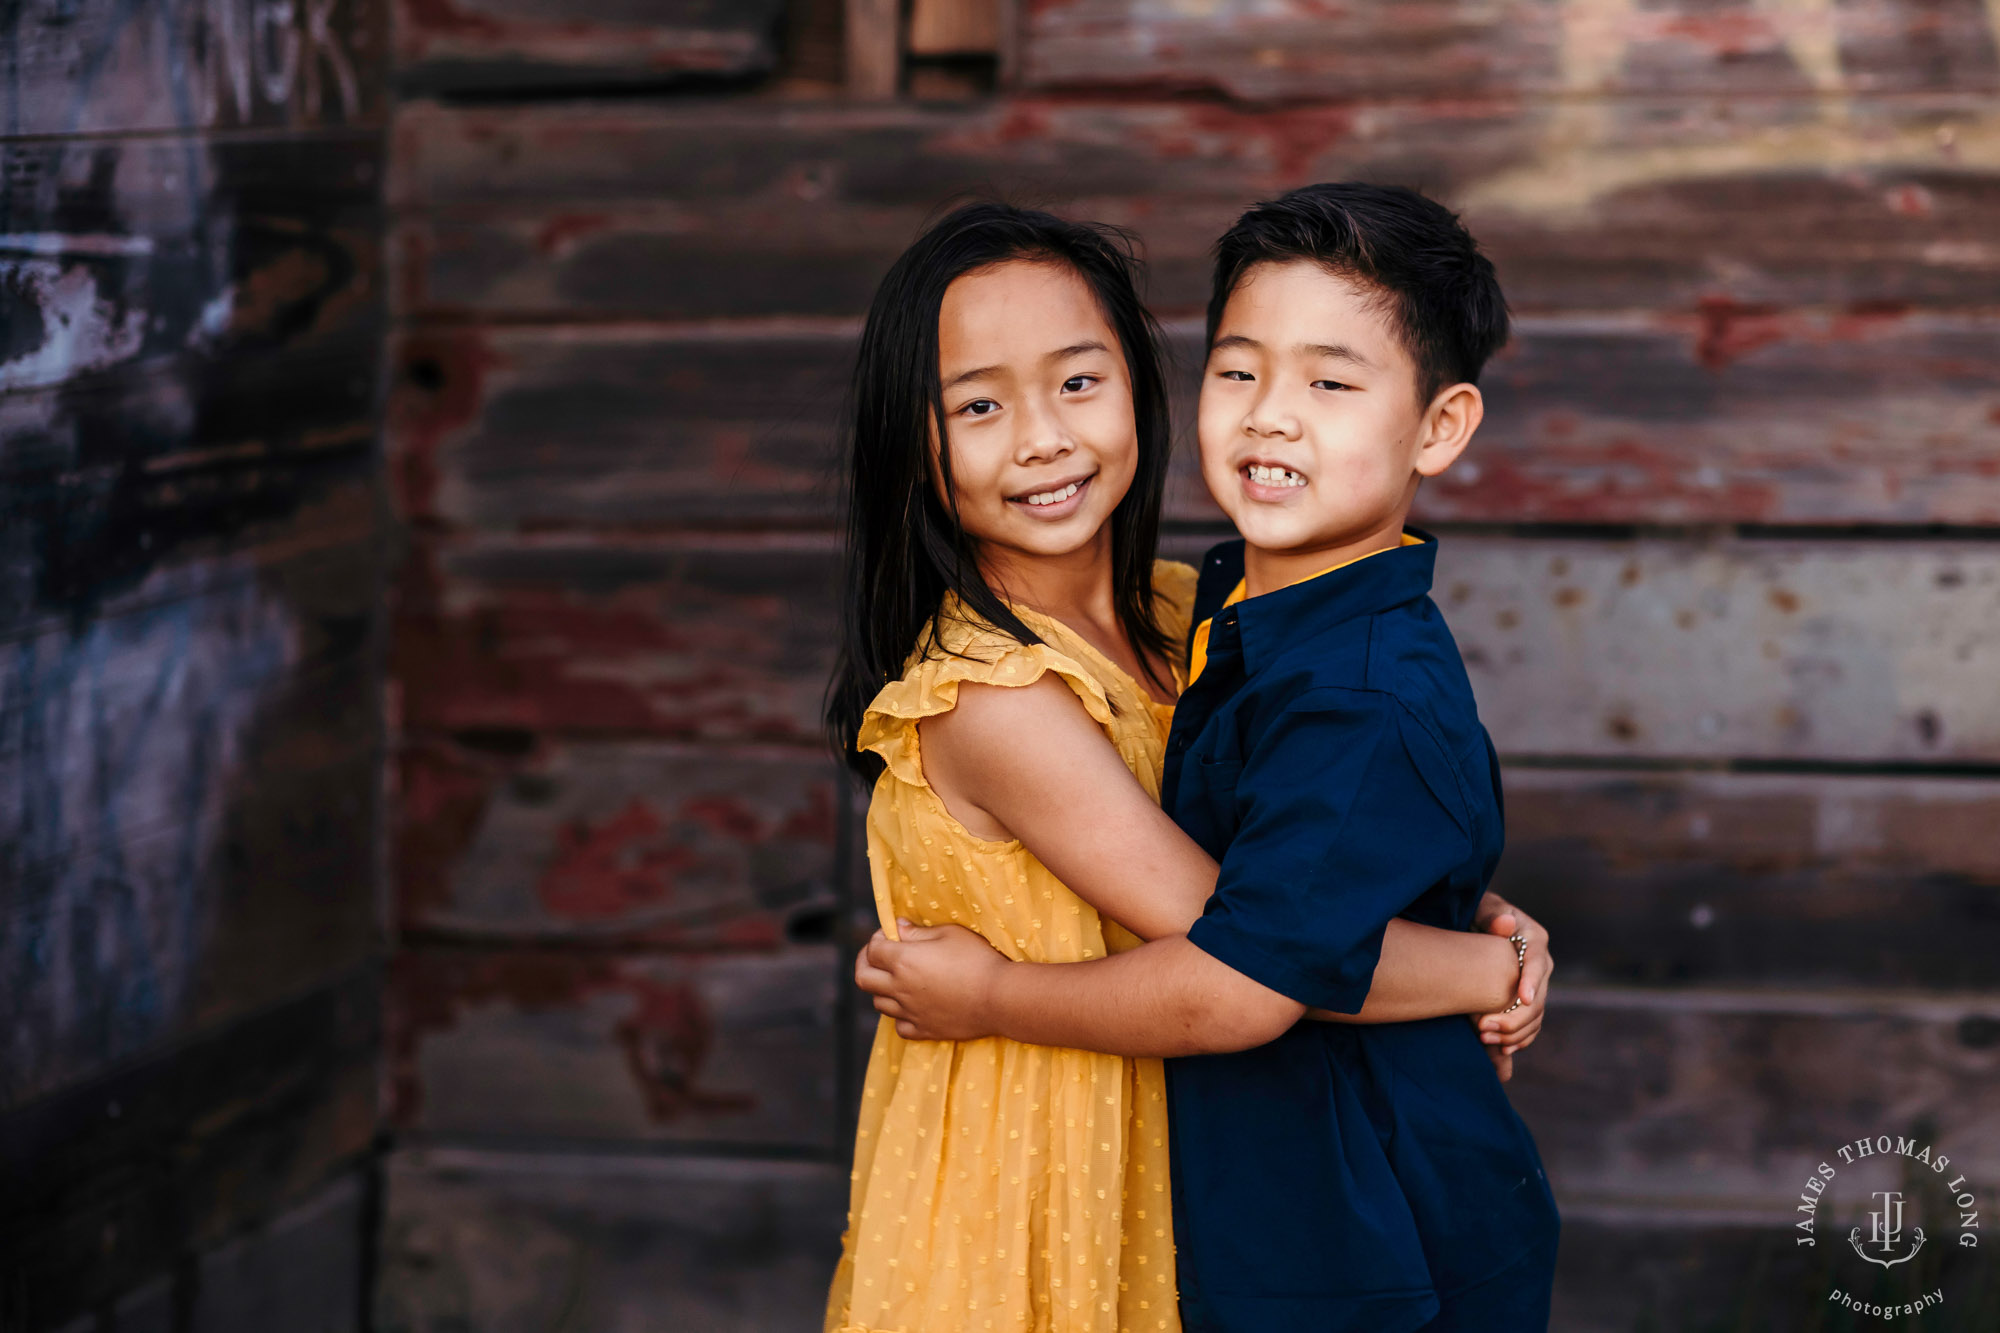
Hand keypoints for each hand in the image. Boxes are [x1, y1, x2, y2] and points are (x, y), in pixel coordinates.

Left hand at [853, 919, 1008, 1041]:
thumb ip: (918, 932)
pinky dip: (899, 1016)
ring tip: (896, 979)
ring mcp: (910, 1012)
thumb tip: (897, 927)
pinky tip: (911, 1006)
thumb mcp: (950, 933)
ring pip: (878, 1003)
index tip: (889, 934)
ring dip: (881, 988)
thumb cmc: (977, 959)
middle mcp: (900, 988)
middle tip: (877, 955)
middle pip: (863, 978)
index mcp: (903, 961)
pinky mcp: (924, 1030)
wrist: (999, 998)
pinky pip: (899, 1026)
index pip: (872, 950)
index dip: (876, 938)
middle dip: (865, 962)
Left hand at [1470, 895, 1551, 1081]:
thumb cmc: (1479, 912)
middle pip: (1537, 997)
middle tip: (1484, 1027)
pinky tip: (1501, 1049)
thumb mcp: (1484, 908)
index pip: (1537, 962)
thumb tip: (1506, 923)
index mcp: (1535, 939)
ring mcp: (1536, 984)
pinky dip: (1518, 1039)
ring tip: (1485, 1038)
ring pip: (1535, 1016)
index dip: (1531, 981)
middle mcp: (1541, 964)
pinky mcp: (1527, 1000)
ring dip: (1513, 1033)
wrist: (1478, 924)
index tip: (1522, 999)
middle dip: (1514, 1016)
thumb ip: (1494, 915)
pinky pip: (1530, 1025)